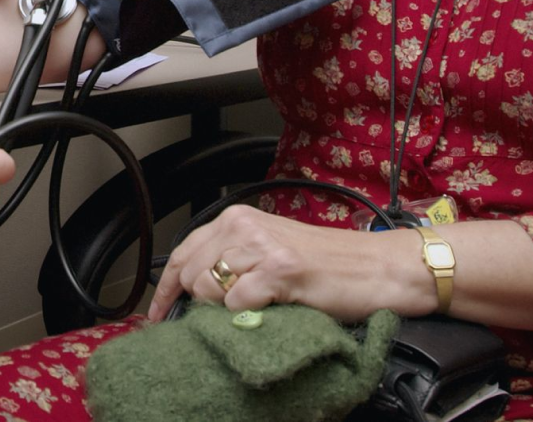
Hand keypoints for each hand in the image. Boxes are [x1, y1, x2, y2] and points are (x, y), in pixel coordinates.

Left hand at [148, 204, 413, 321]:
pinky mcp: (279, 270)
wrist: (376, 266)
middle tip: (227, 314)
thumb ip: (233, 257)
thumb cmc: (325, 265)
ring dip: (225, 308)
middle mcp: (244, 225)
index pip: (182, 251)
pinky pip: (238, 301)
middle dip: (200, 302)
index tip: (156, 314)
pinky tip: (269, 308)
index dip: (165, 287)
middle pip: (191, 273)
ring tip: (257, 307)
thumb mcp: (269, 249)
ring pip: (209, 287)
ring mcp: (261, 246)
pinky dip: (247, 314)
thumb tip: (192, 288)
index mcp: (237, 218)